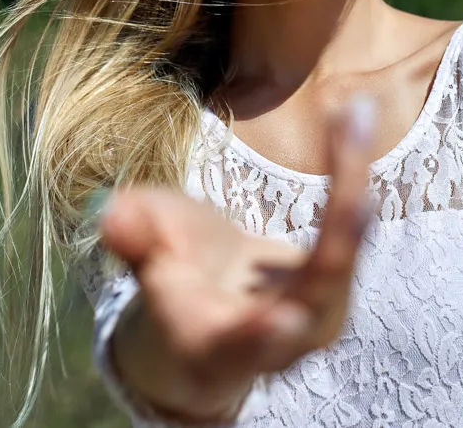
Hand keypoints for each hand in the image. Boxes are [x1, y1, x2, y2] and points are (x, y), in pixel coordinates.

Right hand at [98, 94, 377, 420]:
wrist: (213, 310)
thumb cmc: (172, 281)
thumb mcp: (145, 259)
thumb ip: (134, 238)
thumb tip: (109, 213)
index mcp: (220, 348)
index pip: (243, 346)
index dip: (261, 335)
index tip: (286, 319)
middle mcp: (281, 345)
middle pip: (318, 290)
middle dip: (339, 229)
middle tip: (351, 171)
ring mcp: (319, 317)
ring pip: (345, 251)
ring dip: (351, 178)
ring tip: (351, 114)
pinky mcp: (339, 285)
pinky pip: (353, 226)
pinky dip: (352, 171)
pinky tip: (351, 118)